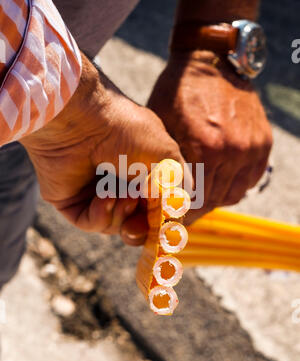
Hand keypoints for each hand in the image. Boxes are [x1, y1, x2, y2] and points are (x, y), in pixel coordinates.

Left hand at [21, 54, 186, 244]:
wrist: (81, 120)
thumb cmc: (126, 131)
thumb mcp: (166, 155)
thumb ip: (178, 183)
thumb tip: (181, 208)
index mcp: (140, 172)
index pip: (154, 206)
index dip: (161, 219)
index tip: (166, 226)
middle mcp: (118, 183)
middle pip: (135, 220)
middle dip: (142, 222)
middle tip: (144, 219)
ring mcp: (93, 193)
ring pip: (114, 225)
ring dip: (122, 214)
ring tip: (124, 196)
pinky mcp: (72, 201)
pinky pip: (91, 223)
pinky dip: (101, 215)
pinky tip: (103, 197)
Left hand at [148, 51, 272, 223]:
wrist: (210, 62)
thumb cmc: (178, 94)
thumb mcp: (161, 126)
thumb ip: (167, 161)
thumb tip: (164, 194)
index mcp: (205, 149)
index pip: (194, 200)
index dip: (181, 211)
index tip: (172, 215)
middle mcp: (232, 151)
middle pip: (213, 200)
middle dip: (196, 209)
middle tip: (184, 210)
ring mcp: (251, 147)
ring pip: (233, 194)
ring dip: (215, 199)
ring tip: (200, 195)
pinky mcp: (263, 143)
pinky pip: (250, 180)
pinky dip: (234, 185)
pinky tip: (219, 180)